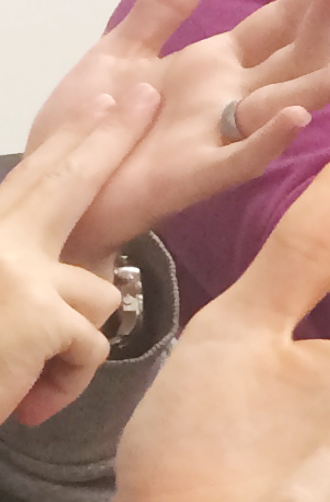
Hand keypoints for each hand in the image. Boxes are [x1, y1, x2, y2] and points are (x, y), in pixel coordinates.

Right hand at [0, 89, 161, 424]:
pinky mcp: (40, 315)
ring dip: (76, 343)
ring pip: (99, 293)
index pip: (30, 179)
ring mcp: (15, 271)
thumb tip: (72, 278)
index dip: (70, 143)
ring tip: (26, 375)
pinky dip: (67, 384)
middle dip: (108, 138)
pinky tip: (28, 403)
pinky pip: (93, 345)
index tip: (102, 107)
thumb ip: (16, 270)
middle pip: (65, 179)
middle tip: (142, 99)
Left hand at [28, 0, 329, 269]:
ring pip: (286, 107)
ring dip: (328, 89)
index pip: (280, 21)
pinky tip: (297, 119)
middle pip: (293, 57)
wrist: (55, 186)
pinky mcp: (196, 175)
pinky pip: (241, 159)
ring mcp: (218, 137)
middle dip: (322, 19)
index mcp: (217, 65)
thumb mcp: (124, 49)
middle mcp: (231, 98)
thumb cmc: (91, 125)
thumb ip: (165, 4)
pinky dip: (269, 140)